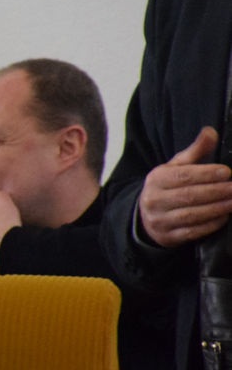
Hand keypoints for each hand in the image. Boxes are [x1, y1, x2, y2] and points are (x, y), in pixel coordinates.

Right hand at [139, 126, 231, 247]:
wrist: (145, 218)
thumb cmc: (166, 188)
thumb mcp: (174, 168)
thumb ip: (195, 151)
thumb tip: (211, 132)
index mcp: (155, 180)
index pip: (183, 176)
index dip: (206, 174)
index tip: (226, 172)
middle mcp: (154, 200)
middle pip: (189, 196)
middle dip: (216, 192)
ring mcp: (160, 221)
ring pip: (191, 215)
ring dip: (216, 208)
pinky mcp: (168, 237)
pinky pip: (192, 232)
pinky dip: (210, 225)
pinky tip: (224, 217)